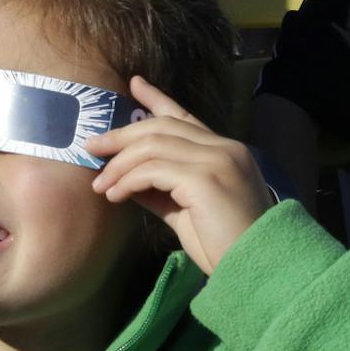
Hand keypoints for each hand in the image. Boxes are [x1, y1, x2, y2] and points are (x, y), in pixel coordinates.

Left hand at [87, 77, 273, 274]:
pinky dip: (128, 180)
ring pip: (154, 144)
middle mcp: (224, 149)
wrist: (257, 267)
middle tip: (92, 147)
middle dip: (122, 134)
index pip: (186, 117)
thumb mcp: (187, 213)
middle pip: (163, 126)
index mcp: (226, 153)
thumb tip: (124, 179)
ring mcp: (217, 160)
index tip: (135, 84)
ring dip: (120, 164)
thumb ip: (161, 191)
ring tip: (99, 184)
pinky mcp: (205, 178)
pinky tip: (116, 195)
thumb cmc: (225, 245)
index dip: (158, 98)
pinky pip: (154, 169)